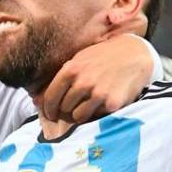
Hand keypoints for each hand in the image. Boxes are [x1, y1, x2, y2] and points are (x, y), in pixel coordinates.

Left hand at [38, 34, 153, 122]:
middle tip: (74, 108)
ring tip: (90, 105)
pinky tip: (104, 102)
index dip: (48, 109)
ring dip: (82, 114)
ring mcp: (98, 93)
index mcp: (71, 69)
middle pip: (64, 108)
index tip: (50, 114)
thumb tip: (37, 100)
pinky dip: (98, 113)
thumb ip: (62, 78)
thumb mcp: (80, 60)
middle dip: (67, 111)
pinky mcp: (112, 103)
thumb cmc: (103, 57)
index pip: (51, 97)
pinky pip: (97, 117)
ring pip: (79, 116)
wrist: (134, 54)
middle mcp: (83, 82)